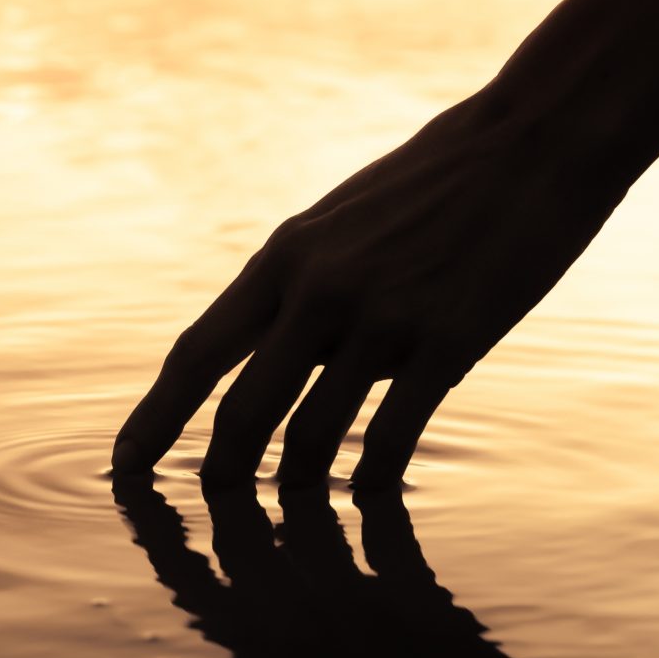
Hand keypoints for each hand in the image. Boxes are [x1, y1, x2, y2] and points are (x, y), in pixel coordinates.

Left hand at [111, 0, 658, 489]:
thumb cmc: (442, 179)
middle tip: (210, 515)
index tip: (122, 466)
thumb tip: (269, 342)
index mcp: (284, 257)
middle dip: (218, 475)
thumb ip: (304, 280)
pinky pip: (395, 437)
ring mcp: (383, 317)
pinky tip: (375, 496)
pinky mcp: (449, 340)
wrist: (536, 136)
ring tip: (299, 520)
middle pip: (240, 413)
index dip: (154, 419)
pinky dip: (377, 481)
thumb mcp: (345, 219)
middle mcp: (319, 289)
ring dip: (301, 489)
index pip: (196, 353)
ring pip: (314, 437)